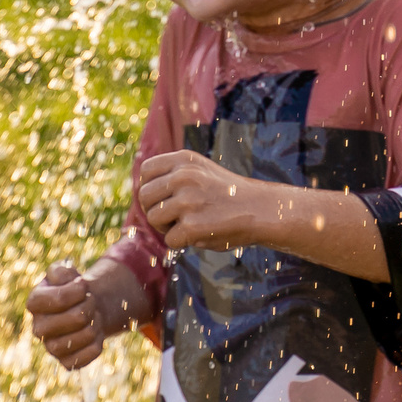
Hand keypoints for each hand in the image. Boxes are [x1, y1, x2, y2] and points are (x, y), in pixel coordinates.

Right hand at [26, 262, 105, 369]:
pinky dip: (98, 341)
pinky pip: (90, 353)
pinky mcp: (66, 362)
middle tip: (90, 301)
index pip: (60, 298)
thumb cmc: (70, 288)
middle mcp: (39, 329)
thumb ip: (62, 271)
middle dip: (90, 305)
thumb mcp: (64, 272)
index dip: (79, 290)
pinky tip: (93, 334)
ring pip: (87, 335)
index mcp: (34, 303)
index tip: (83, 285)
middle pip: (77, 317)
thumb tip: (70, 281)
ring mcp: (52, 348)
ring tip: (91, 316)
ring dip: (96, 322)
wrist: (81, 309)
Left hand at [137, 150, 273, 252]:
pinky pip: (170, 239)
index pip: (146, 171)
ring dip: (166, 227)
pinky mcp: (192, 225)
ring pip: (153, 218)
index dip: (151, 187)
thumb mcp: (201, 172)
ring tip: (188, 224)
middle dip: (154, 210)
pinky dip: (182, 242)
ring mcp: (188, 200)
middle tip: (174, 217)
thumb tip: (141, 192)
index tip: (165, 198)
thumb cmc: (227, 195)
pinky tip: (200, 234)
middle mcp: (184, 176)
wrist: (261, 210)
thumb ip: (173, 175)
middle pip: (144, 196)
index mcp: (184, 159)